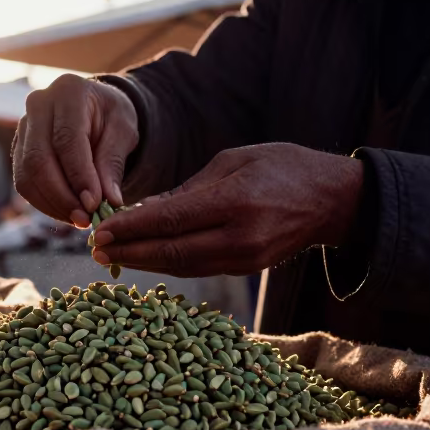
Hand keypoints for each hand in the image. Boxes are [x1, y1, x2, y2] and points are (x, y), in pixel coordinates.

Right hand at [13, 75, 138, 226]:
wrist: (96, 109)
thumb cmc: (111, 117)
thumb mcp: (123, 132)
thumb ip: (113, 164)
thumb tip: (109, 201)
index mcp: (68, 91)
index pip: (66, 140)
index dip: (79, 176)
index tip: (94, 204)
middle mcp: (38, 104)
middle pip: (38, 159)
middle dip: (62, 195)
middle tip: (86, 219)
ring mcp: (23, 126)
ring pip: (27, 174)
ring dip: (52, 204)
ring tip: (80, 219)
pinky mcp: (18, 148)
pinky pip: (24, 182)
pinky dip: (45, 203)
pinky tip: (67, 212)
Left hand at [90, 143, 363, 276]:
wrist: (333, 200)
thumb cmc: (282, 167)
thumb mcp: (233, 160)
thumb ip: (189, 188)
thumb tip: (145, 210)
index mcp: (236, 201)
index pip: (171, 220)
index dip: (132, 229)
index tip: (100, 232)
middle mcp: (241, 236)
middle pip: (172, 252)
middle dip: (130, 253)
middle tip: (95, 251)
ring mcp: (246, 258)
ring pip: (183, 266)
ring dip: (145, 263)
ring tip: (112, 257)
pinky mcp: (247, 269)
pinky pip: (199, 268)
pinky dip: (169, 263)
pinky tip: (146, 258)